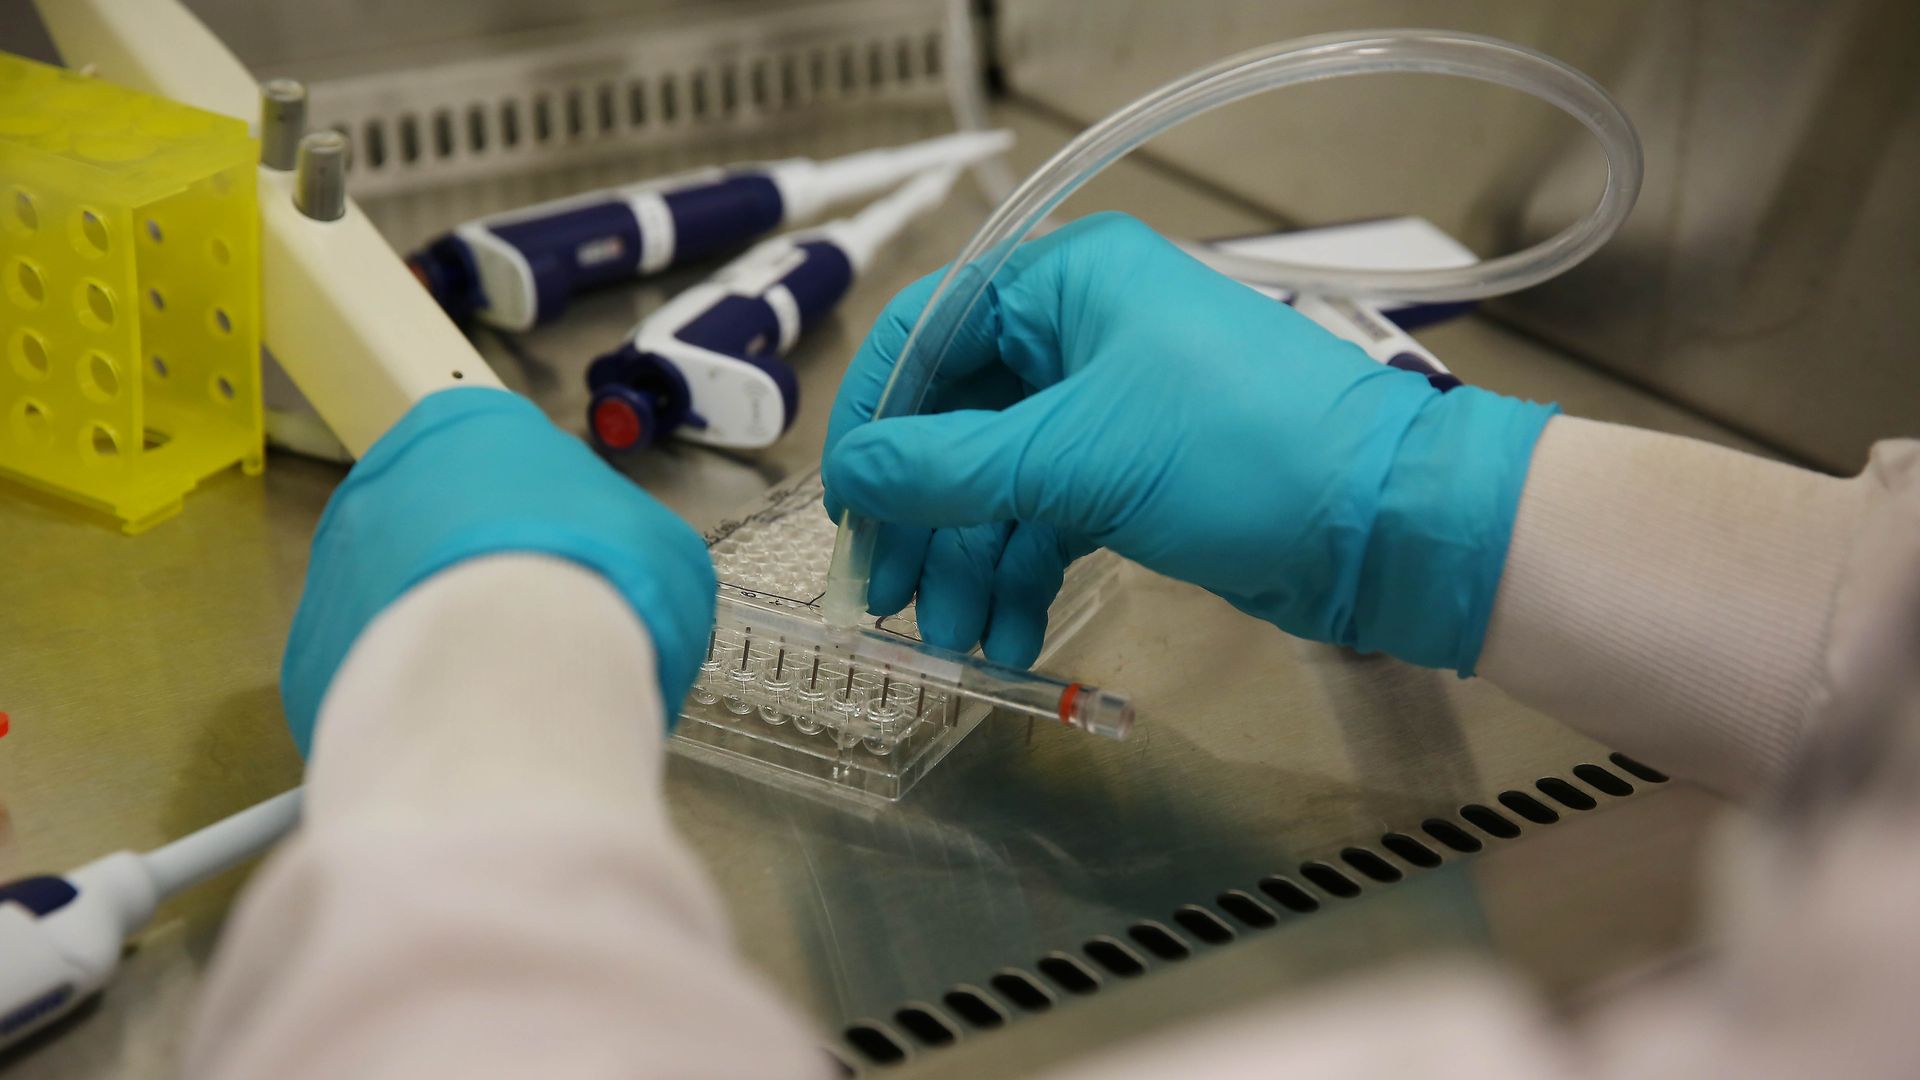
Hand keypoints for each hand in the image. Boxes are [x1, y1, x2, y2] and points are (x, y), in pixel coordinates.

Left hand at [281, 388, 714, 754]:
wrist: (515, 677)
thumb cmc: (602, 582)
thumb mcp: (664, 550)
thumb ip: (626, 545)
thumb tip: (612, 582)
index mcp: (470, 426)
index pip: (502, 462)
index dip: (546, 526)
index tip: (572, 572)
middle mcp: (384, 477)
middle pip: (440, 529)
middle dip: (483, 579)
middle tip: (541, 634)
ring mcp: (334, 565)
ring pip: (399, 602)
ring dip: (442, 638)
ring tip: (502, 689)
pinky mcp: (308, 656)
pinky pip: (370, 674)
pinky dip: (410, 699)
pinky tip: (458, 724)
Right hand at [822, 212, 1553, 671]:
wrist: (1387, 525)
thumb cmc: (1241, 454)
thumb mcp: (1079, 457)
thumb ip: (950, 469)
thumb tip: (852, 479)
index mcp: (1066, 281)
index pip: (928, 331)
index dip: (875, 421)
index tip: (845, 507)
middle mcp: (1081, 330)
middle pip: (958, 421)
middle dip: (924, 518)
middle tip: (889, 601)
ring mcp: (1110, 405)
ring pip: (1002, 482)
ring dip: (972, 564)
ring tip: (956, 645)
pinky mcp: (1137, 473)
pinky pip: (1051, 516)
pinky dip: (1025, 574)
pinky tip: (1009, 638)